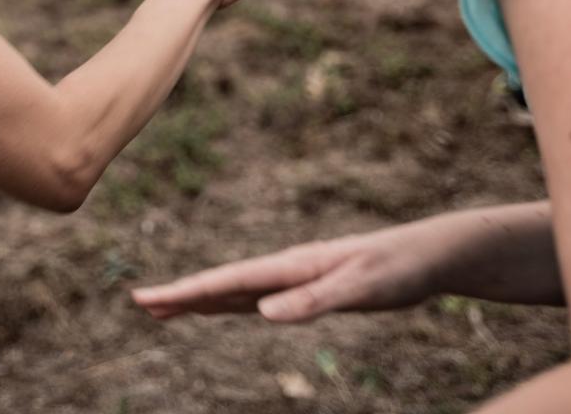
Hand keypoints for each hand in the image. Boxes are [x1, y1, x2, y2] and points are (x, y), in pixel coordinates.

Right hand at [132, 221, 442, 322]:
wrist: (430, 254)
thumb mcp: (361, 287)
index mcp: (293, 266)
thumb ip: (315, 300)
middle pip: (224, 284)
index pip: (229, 281)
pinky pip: (259, 298)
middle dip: (182, 295)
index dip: (187, 292)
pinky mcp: (310, 288)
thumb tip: (264, 314)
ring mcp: (297, 278)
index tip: (149, 298)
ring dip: (202, 300)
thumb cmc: (400, 269)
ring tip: (165, 309)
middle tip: (140, 303)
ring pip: (237, 291)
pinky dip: (232, 304)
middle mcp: (288, 269)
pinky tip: (223, 309)